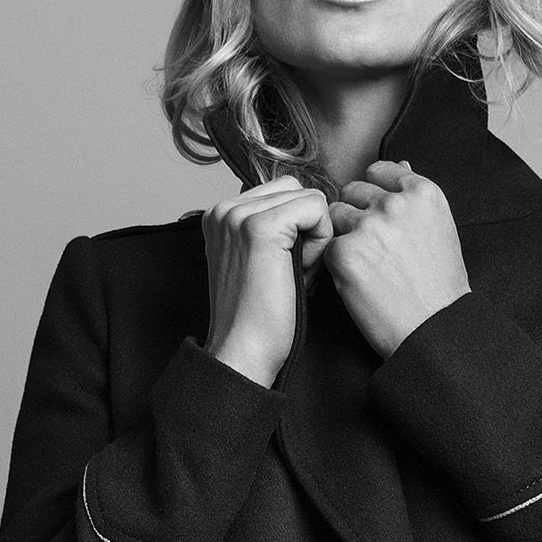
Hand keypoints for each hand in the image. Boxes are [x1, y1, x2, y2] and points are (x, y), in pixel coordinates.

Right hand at [201, 176, 332, 386]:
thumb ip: (274, 227)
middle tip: (294, 270)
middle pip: (298, 190)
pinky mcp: (260, 227)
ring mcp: (239, 215)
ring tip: (296, 272)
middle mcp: (225, 208)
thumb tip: (313, 205)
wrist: (243, 350)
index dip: (297, 227)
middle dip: (308, 228)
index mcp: (221, 214)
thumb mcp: (259, 259)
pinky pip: (316, 208)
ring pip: (310, 198)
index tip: (284, 265)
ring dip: (315, 236)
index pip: (284, 191)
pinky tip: (302, 272)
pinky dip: (320, 241)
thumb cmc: (259, 314)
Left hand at [325, 160, 470, 359]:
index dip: (375, 194)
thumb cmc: (439, 286)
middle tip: (375, 246)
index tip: (380, 214)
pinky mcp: (344, 252)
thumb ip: (414, 197)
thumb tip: (399, 166)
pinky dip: (337, 262)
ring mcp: (368, 226)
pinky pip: (327, 245)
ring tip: (369, 263)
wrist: (433, 330)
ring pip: (335, 215)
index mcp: (423, 193)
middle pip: (353, 190)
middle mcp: (396, 204)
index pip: (380, 171)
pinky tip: (359, 279)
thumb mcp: (439, 229)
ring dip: (344, 234)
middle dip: (357, 213)